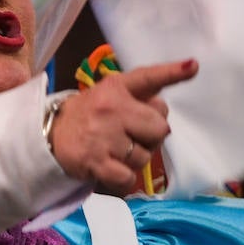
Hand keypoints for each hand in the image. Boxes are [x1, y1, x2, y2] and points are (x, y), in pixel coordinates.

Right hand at [48, 58, 197, 193]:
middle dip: (152, 137)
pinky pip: (129, 177)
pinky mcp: (96, 161)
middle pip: (160, 128)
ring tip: (118, 151)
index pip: (148, 78)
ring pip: (145, 156)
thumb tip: (164, 109)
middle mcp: (112, 108)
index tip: (193, 66)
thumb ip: (139, 97)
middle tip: (134, 136)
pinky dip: (125, 179)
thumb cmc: (90, 115)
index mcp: (117, 87)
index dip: (172, 72)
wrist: (51, 135)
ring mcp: (104, 136)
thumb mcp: (110, 95)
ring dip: (136, 159)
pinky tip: (113, 168)